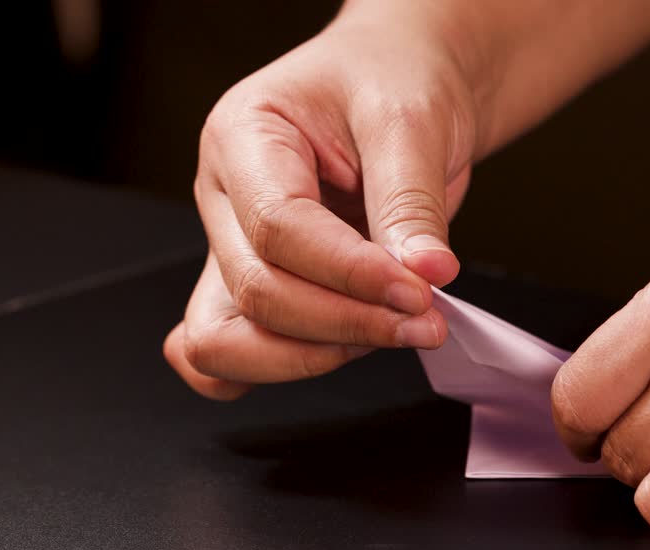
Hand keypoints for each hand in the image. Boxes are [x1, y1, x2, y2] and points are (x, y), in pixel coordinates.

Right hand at [165, 5, 478, 398]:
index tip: (420, 291)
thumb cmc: (394, 82)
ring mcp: (233, 248)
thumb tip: (424, 273)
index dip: (350, 274)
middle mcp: (223, 198)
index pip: (278, 229)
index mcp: (243, 137)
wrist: (402, 81)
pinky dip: (278, 368)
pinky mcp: (262, 285)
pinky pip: (232, 353)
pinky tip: (341, 354)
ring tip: (402, 331)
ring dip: (319, 355)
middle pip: (257, 292)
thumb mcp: (411, 120)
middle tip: (426, 320)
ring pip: (231, 339)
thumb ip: (411, 201)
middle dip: (346, 322)